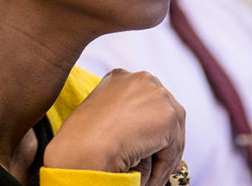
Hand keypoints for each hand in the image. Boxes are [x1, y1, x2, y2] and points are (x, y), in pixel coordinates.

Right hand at [45, 69, 184, 185]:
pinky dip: (164, 167)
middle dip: (166, 138)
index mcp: (121, 77)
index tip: (150, 143)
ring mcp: (157, 96)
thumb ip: (121, 113)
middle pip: (164, 110)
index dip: (149, 124)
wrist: (83, 148)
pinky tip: (153, 181)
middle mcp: (142, 80)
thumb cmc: (79, 139)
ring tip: (156, 177)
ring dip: (166, 156)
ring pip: (172, 130)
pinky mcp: (168, 117)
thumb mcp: (97, 115)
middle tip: (165, 162)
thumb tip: (141, 131)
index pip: (145, 99)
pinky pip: (172, 148)